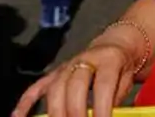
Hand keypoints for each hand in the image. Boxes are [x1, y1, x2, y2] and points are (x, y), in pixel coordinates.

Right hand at [12, 43, 135, 116]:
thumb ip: (116, 98)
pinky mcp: (54, 73)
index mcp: (108, 59)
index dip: (102, 107)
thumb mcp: (128, 78)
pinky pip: (36, 87)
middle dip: (75, 111)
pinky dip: (25, 103)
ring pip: (55, 88)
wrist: (116, 44)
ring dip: (55, 112)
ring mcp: (67, 66)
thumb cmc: (121, 65)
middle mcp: (85, 60)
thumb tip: (111, 116)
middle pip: (74, 86)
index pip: (102, 84)